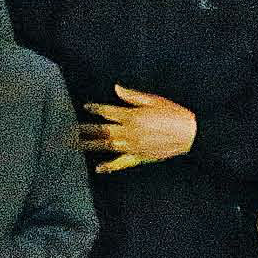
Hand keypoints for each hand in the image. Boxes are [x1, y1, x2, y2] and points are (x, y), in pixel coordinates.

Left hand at [80, 85, 197, 173]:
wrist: (191, 134)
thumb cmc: (175, 114)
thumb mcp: (154, 100)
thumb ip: (132, 96)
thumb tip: (115, 88)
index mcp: (131, 116)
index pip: (107, 111)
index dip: (94, 108)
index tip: (84, 107)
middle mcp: (128, 132)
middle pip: (101, 130)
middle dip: (84, 129)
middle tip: (67, 130)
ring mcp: (132, 146)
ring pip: (106, 145)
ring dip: (89, 145)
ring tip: (73, 145)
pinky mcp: (139, 157)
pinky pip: (121, 163)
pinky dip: (109, 166)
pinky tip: (97, 169)